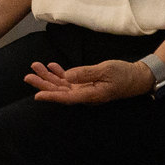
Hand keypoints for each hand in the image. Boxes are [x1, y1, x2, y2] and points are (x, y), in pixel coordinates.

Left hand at [25, 59, 153, 103]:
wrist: (136, 77)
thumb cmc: (123, 74)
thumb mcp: (105, 70)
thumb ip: (85, 73)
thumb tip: (67, 76)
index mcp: (90, 95)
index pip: (66, 98)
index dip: (50, 96)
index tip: (37, 95)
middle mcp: (84, 95)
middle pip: (59, 92)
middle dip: (43, 84)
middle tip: (27, 76)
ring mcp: (84, 90)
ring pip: (62, 86)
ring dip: (48, 77)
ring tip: (35, 66)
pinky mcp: (86, 84)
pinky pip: (70, 81)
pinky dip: (60, 73)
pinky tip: (51, 66)